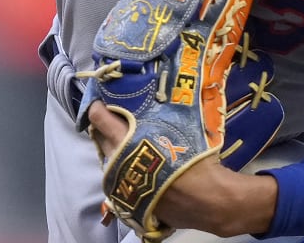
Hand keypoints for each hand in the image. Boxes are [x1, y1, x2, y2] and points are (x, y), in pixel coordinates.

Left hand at [87, 102, 278, 238]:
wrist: (205, 200)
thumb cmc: (192, 159)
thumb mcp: (176, 128)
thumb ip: (156, 116)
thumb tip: (149, 102)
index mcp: (125, 140)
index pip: (99, 118)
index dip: (98, 108)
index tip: (101, 102)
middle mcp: (116, 161)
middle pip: (100, 139)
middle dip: (105, 127)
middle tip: (116, 118)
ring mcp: (120, 182)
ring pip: (108, 160)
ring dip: (114, 149)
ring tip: (128, 142)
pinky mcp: (128, 199)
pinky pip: (119, 178)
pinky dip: (123, 169)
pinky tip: (138, 166)